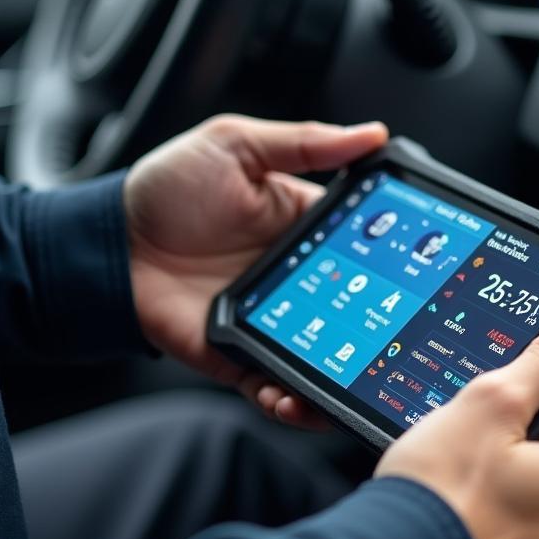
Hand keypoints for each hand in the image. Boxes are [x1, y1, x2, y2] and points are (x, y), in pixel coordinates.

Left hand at [123, 114, 388, 427]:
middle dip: (383, 329)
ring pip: (326, 357)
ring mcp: (271, 321)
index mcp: (302, 227)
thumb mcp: (235, 146)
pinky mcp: (239, 356)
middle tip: (405, 341)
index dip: (397, 261)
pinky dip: (290, 403)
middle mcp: (296, 278)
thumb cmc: (166, 191)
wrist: (110, 245)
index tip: (428, 272)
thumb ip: (305, 142)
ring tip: (361, 387)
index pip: (365, 247)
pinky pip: (274, 386)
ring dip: (344, 375)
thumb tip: (374, 135)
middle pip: (357, 310)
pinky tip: (298, 403)